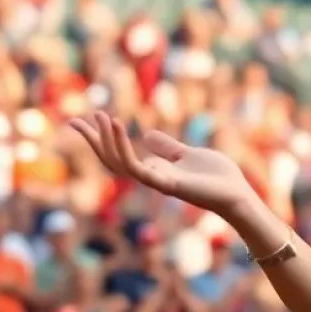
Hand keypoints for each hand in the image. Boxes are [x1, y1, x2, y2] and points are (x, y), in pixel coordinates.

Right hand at [70, 112, 253, 217]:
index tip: (90, 117)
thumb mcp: (188, 154)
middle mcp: (150, 176)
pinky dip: (124, 148)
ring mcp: (156, 181)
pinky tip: (118, 126)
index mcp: (155, 169)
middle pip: (111, 160)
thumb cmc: (217, 177)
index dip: (103, 138)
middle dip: (93, 141)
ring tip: (100, 117)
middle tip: (74, 120)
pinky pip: (136, 168)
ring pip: (119, 163)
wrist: (236, 194)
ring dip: (107, 140)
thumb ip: (167, 147)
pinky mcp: (165, 184)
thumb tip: (147, 136)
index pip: (119, 155)